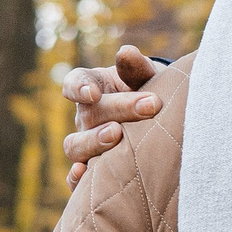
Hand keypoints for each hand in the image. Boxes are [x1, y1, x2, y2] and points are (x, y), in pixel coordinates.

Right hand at [62, 45, 162, 186]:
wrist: (156, 120)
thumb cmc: (148, 92)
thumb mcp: (146, 76)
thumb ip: (136, 68)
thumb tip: (126, 52)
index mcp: (92, 86)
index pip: (75, 82)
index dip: (80, 88)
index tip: (93, 92)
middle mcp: (84, 115)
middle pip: (88, 114)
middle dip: (118, 110)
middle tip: (148, 107)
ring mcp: (85, 143)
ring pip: (75, 146)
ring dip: (94, 142)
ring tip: (118, 136)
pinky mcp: (90, 170)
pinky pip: (76, 178)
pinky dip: (76, 178)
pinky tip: (84, 174)